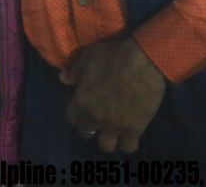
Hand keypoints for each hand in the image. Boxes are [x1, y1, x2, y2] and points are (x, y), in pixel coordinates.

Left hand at [60, 36, 165, 153]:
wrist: (142, 63)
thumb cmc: (112, 57)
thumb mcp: (87, 58)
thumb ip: (74, 72)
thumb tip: (63, 79)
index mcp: (81, 101)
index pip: (71, 119)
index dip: (76, 116)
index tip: (82, 111)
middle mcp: (95, 118)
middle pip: (85, 134)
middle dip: (90, 128)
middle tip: (98, 121)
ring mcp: (114, 126)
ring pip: (105, 146)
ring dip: (107, 139)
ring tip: (113, 131)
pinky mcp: (134, 130)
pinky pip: (128, 148)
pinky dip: (127, 144)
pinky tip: (129, 136)